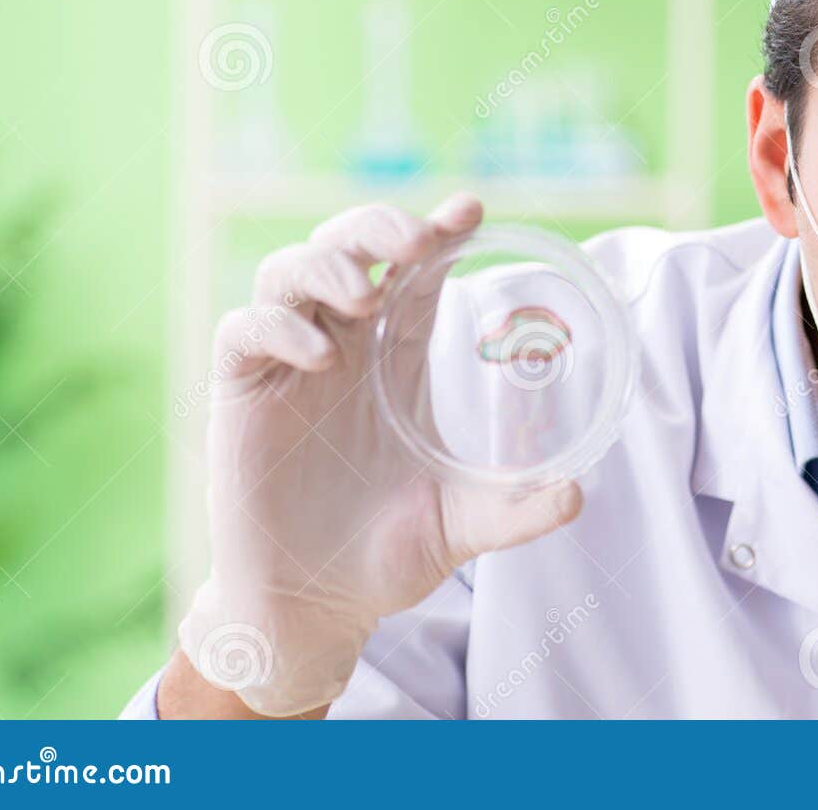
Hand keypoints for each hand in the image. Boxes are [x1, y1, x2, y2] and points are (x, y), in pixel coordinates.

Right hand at [177, 194, 581, 716]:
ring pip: (289, 271)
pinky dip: (277, 326)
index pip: (416, 274)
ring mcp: (287, 366)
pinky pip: (243, 331)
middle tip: (417, 239)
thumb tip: (578, 496)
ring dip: (326, 266)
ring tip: (365, 296)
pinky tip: (318, 353)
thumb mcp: (461, 526)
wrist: (312, 607)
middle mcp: (342, 346)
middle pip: (348, 246)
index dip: (438, 233)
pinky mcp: (239, 394)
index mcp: (395, 358)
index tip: (471, 209)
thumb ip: (516, 510)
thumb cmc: (385, 556)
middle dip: (378, 227)